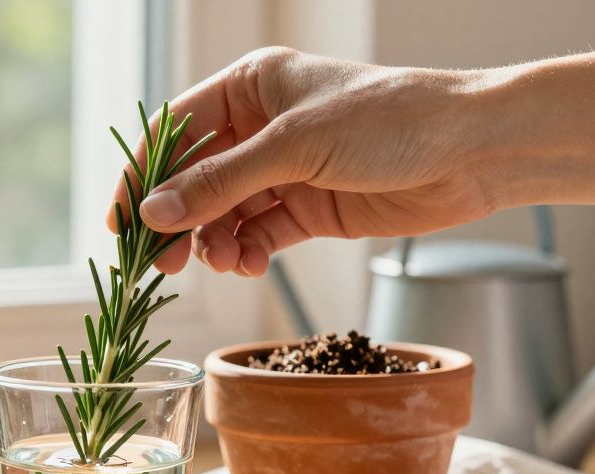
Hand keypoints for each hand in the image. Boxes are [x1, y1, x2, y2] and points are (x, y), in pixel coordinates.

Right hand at [109, 47, 497, 275]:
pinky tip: (247, 266)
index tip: (121, 224)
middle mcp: (262, 126)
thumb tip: (155, 213)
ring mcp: (286, 169)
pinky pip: (257, 234)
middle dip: (177, 220)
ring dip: (213, 242)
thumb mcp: (295, 147)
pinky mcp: (310, 207)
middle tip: (159, 263)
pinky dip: (245, 253)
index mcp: (252, 86)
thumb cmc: (391, 121)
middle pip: (195, 177)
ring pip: (224, 212)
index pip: (176, 130)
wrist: (473, 151)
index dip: (143, 175)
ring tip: (221, 264)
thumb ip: (221, 183)